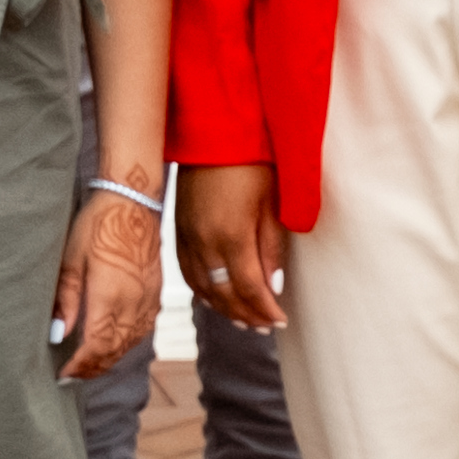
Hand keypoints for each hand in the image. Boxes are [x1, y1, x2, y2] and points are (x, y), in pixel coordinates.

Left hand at [50, 187, 158, 380]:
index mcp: (110, 296)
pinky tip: (114, 343)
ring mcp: (147, 300)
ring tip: (90, 364)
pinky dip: (127, 343)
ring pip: (130, 344)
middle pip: (114, 350)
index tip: (64, 373)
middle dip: (93, 367)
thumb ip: (66, 299)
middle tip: (73, 375)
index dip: (80, 365)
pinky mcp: (155, 293)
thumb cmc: (98, 224)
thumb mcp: (72, 259)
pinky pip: (143, 330)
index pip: (96, 346)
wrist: (133, 202)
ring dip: (110, 358)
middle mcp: (133, 303)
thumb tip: (58, 333)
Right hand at [179, 165, 287, 331]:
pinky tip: (215, 298)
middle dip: (247, 315)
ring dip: (224, 309)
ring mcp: (187, 238)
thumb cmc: (249, 160)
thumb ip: (271, 247)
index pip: (249, 289)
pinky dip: (203, 292)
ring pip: (203, 288)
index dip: (265, 310)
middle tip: (265, 327)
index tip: (280, 321)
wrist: (210, 131)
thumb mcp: (271, 201)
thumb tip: (274, 286)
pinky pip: (187, 273)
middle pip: (225, 295)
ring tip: (244, 321)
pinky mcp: (178, 230)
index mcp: (231, 235)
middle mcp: (204, 243)